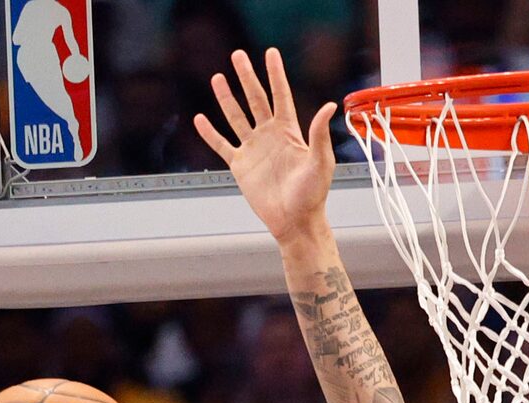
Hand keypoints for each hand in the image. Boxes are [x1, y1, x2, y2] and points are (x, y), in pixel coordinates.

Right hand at [194, 48, 335, 244]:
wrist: (295, 222)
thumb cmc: (312, 196)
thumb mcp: (320, 163)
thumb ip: (320, 134)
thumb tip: (328, 105)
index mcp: (289, 131)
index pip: (280, 95)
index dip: (275, 74)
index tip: (270, 53)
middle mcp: (270, 136)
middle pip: (256, 99)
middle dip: (246, 77)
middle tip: (238, 56)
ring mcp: (254, 149)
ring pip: (236, 117)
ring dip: (226, 99)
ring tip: (217, 78)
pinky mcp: (241, 166)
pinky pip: (222, 146)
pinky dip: (210, 134)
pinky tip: (200, 119)